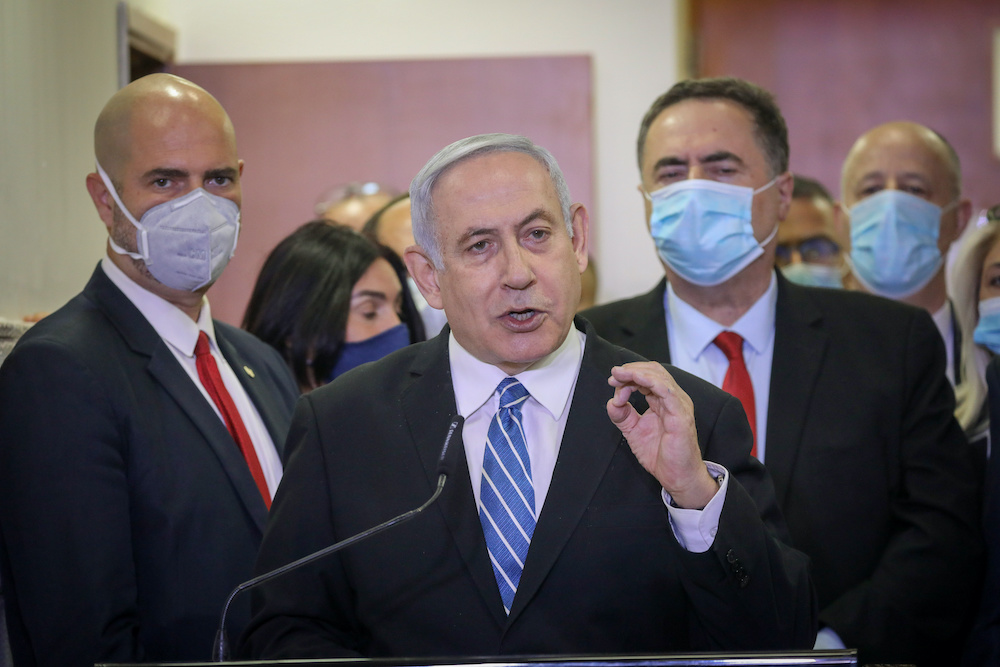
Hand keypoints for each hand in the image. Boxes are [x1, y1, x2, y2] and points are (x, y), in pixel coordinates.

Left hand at [606, 362, 716, 508]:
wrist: (677, 477)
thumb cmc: (661, 455)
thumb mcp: (633, 431)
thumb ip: (622, 415)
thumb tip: (612, 401)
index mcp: (663, 401)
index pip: (648, 377)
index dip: (629, 375)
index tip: (612, 380)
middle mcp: (673, 399)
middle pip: (654, 371)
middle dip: (631, 369)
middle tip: (614, 375)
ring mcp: (679, 405)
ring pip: (659, 377)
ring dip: (636, 373)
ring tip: (620, 376)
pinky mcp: (681, 414)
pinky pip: (666, 391)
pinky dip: (649, 381)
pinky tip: (636, 380)